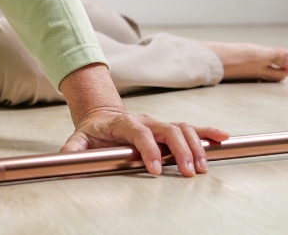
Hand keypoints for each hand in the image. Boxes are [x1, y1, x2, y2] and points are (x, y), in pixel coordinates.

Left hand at [61, 109, 228, 175]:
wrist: (102, 116)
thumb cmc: (93, 132)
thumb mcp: (78, 140)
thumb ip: (72, 151)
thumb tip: (63, 161)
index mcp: (123, 122)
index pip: (139, 133)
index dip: (148, 149)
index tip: (155, 169)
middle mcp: (145, 120)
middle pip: (168, 129)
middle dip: (180, 150)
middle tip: (188, 172)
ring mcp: (159, 123)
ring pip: (183, 128)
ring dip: (196, 146)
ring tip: (202, 167)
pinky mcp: (169, 128)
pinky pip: (192, 128)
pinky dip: (208, 132)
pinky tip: (223, 138)